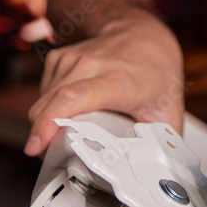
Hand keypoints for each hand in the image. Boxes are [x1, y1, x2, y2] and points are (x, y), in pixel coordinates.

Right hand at [25, 9, 184, 155]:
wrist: (142, 34)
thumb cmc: (155, 70)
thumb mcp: (169, 109)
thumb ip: (165, 144)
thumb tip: (163, 172)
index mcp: (116, 80)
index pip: (72, 100)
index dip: (50, 124)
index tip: (37, 146)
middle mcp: (89, 65)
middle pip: (50, 104)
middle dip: (43, 135)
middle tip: (51, 157)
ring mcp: (70, 59)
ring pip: (43, 101)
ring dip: (47, 124)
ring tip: (68, 134)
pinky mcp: (57, 58)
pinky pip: (43, 93)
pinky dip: (50, 109)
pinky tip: (70, 112)